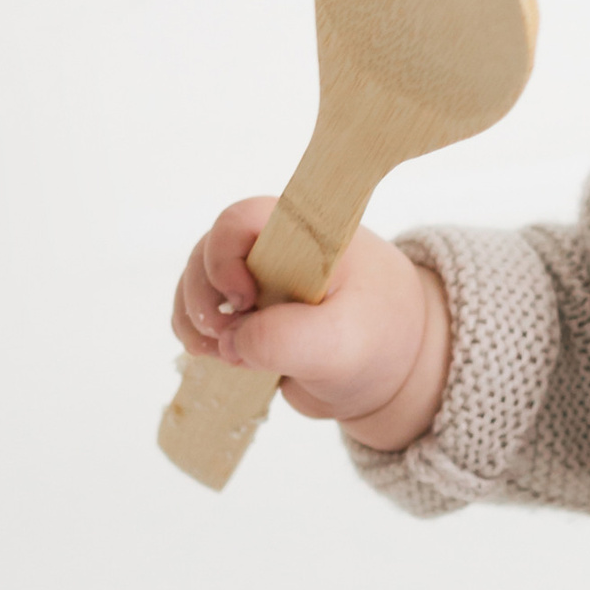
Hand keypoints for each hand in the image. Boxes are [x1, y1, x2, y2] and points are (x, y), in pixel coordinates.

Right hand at [170, 201, 451, 447]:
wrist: (394, 371)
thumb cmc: (381, 337)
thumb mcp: (343, 342)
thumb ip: (288, 339)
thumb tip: (231, 340)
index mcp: (306, 232)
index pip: (241, 219)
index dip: (224, 255)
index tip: (242, 300)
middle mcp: (276, 248)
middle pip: (208, 251)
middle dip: (201, 294)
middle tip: (220, 334)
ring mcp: (258, 280)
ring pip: (198, 283)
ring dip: (194, 317)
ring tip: (214, 350)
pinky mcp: (248, 314)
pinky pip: (203, 314)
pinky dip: (198, 335)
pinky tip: (216, 355)